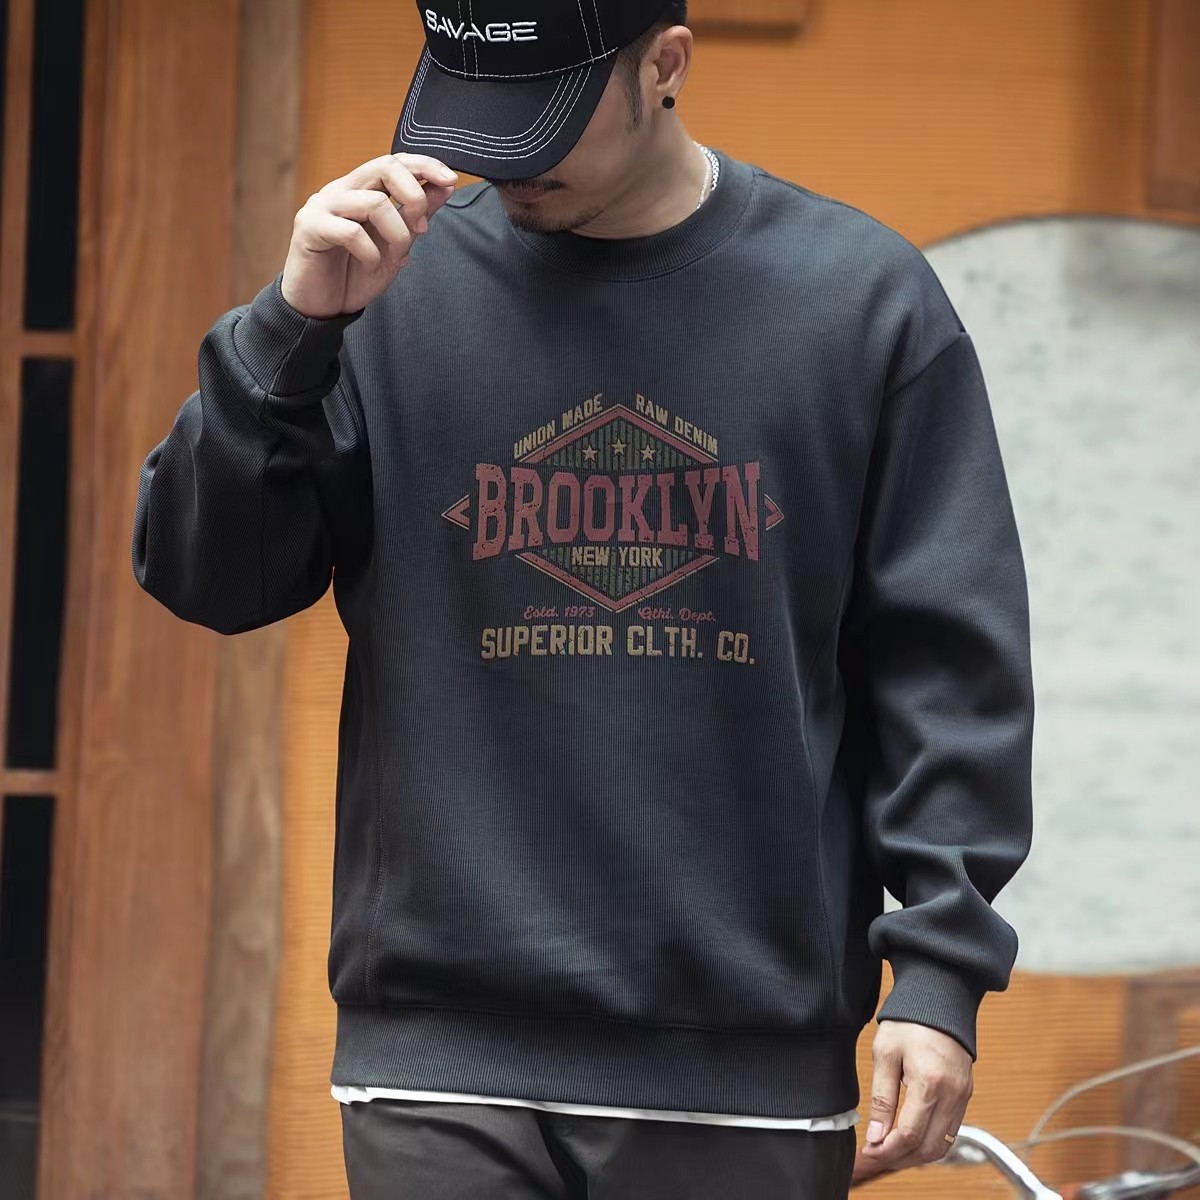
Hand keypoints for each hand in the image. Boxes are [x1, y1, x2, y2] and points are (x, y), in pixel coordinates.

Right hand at [281, 153, 459, 318]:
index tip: (451, 180)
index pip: (395, 161)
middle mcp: (341, 190)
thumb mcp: (396, 244)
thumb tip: (447, 186)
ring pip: (373, 201)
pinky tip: (370, 264)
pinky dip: (370, 253)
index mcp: (361, 189)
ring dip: (397, 233)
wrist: (322, 307)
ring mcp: (322, 206)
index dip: (425, 165)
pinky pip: (350, 232)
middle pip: (385, 166)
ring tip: (396, 256)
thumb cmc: (355, 275)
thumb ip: (417, 215)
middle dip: (415, 196)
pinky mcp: (309, 228)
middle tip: (422, 228)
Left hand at [851, 1021, 972, 1184]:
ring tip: (891, 1151)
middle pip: (929, 1147)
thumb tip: (876, 1136)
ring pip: (943, 1145)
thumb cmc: (908, 1022)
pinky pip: (951, 1131)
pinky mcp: (965, 1095)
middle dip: (901, 1158)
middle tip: (877, 1154)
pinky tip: (910, 1138)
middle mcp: (953, 1094)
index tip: (869, 1150)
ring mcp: (963, 1096)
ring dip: (916, 1155)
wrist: (938, 1000)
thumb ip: (882, 1098)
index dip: (887, 1149)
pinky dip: (931, 1142)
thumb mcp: (885, 1054)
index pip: (910, 1134)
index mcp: (930, 1082)